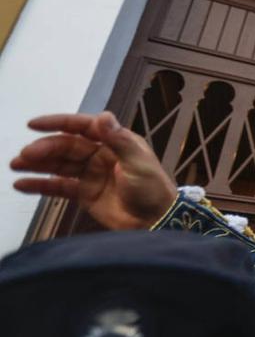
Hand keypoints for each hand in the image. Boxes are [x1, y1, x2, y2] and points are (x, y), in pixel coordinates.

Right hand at [10, 112, 176, 229]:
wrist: (156, 221)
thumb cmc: (153, 189)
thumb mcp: (138, 163)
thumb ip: (119, 140)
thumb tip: (103, 116)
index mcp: (115, 141)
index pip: (82, 127)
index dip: (58, 123)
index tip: (34, 124)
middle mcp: (100, 155)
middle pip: (66, 147)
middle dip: (44, 149)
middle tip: (25, 155)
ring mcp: (91, 174)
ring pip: (59, 164)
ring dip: (37, 164)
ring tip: (15, 165)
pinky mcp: (84, 193)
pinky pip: (58, 186)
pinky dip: (40, 185)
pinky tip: (21, 185)